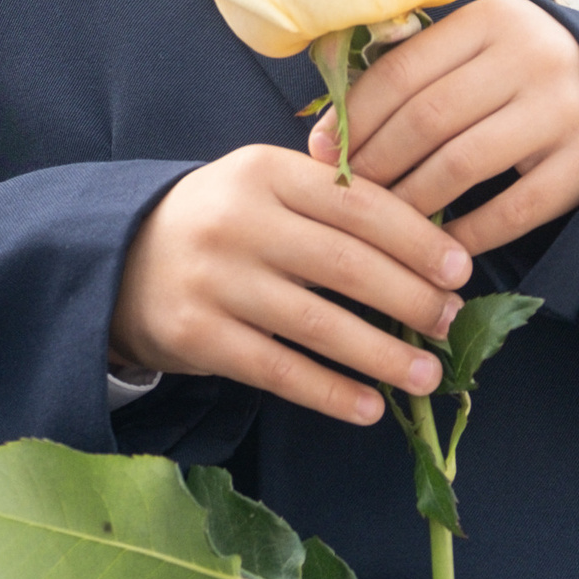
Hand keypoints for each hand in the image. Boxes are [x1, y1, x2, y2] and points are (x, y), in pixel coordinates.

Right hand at [111, 144, 468, 425]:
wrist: (118, 258)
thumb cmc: (219, 220)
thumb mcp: (263, 185)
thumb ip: (330, 199)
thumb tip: (427, 242)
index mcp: (264, 170)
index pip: (357, 203)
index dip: (416, 239)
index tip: (461, 269)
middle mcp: (238, 220)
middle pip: (345, 264)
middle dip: (410, 298)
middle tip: (451, 322)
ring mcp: (215, 281)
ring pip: (318, 324)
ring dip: (382, 354)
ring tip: (427, 374)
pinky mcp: (198, 337)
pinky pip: (280, 371)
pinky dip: (331, 393)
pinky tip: (370, 407)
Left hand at [309, 0, 578, 258]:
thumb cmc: (525, 68)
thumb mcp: (481, 47)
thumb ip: (420, 69)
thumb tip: (332, 124)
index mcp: (493, 21)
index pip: (403, 71)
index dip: (354, 116)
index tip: (320, 149)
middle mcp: (531, 59)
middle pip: (427, 119)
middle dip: (374, 163)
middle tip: (345, 193)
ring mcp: (563, 112)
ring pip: (461, 166)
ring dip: (410, 201)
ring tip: (382, 220)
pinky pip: (511, 211)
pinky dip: (466, 232)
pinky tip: (437, 244)